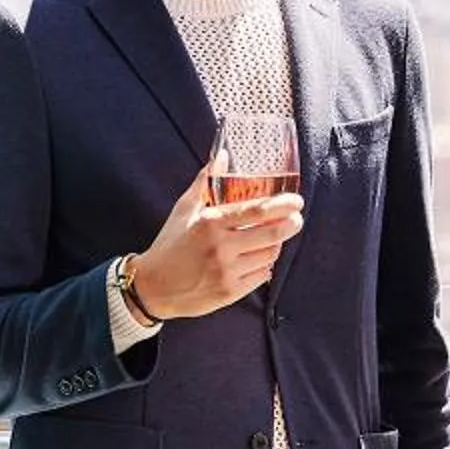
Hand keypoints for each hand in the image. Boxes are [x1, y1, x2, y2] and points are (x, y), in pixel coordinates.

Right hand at [126, 151, 304, 321]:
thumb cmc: (170, 244)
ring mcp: (227, 272)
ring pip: (269, 255)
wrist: (153, 286)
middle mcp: (221, 248)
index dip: (283, 205)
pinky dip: (265, 265)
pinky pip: (261, 276)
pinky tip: (257, 258)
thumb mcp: (184, 209)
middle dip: (291, 225)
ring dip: (276, 244)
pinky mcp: (230, 293)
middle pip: (272, 234)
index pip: (257, 211)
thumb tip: (222, 155)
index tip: (297, 201)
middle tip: (296, 219)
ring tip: (273, 238)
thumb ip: (205, 182)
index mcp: (211, 223)